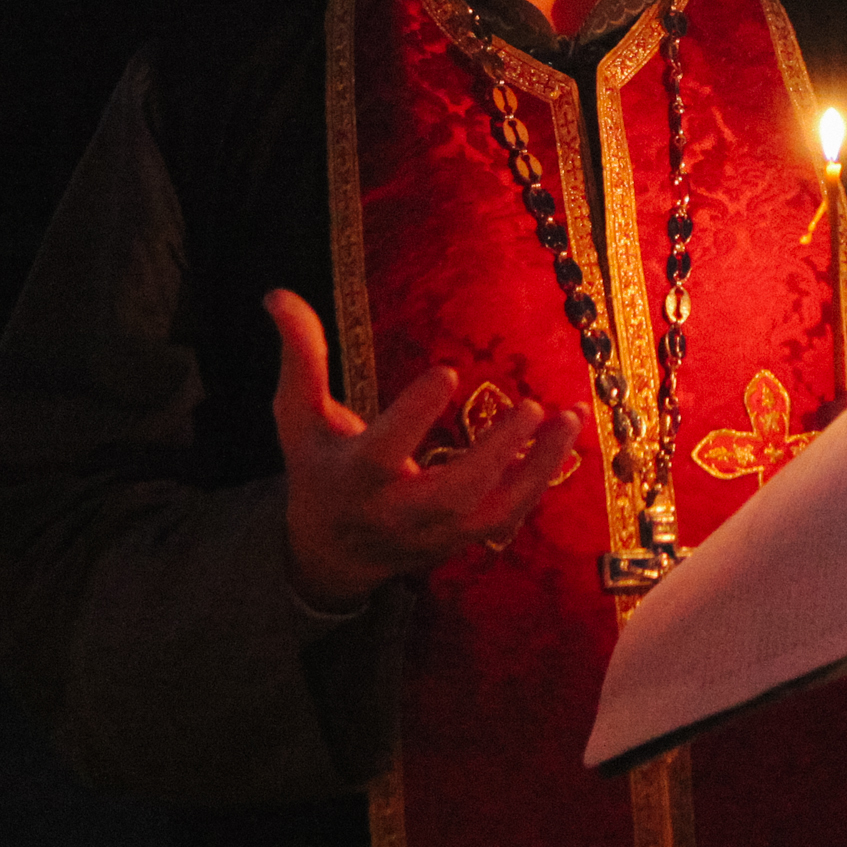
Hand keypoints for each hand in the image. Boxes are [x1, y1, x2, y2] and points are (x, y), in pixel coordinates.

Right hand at [268, 289, 579, 612]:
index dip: (415, 414)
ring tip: (568, 418)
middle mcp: (397, 511)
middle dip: (495, 454)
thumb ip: (299, 356)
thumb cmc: (318, 467)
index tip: (447, 369)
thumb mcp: (297, 416)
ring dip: (537, 468)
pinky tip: (563, 437)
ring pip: (493, 513)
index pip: (384, 451)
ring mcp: (434, 533)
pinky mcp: (462, 541)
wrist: (333, 552)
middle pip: (451, 494)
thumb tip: (278, 294)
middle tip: (529, 406)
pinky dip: (540, 480)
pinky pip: (508, 518)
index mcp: (353, 478)